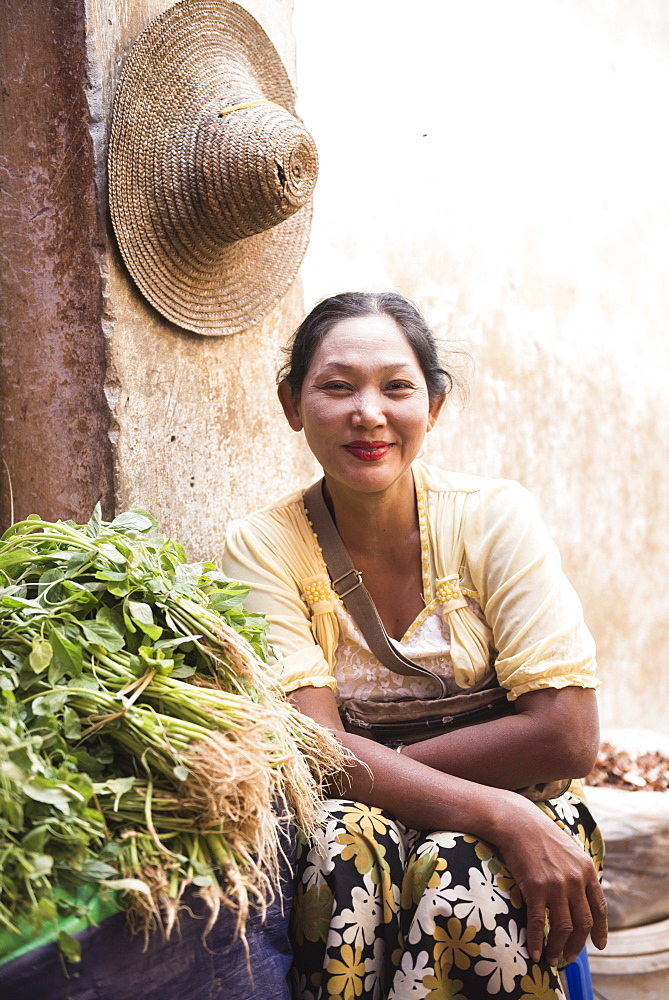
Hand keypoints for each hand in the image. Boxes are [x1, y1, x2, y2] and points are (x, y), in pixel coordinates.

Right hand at [494, 800, 607, 966]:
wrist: (517, 821)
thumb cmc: (540, 834)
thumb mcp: (569, 850)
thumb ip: (579, 871)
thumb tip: (581, 894)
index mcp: (587, 869)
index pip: (599, 908)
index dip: (600, 930)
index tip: (599, 945)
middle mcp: (575, 879)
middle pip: (583, 923)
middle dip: (577, 946)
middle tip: (569, 958)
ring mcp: (556, 884)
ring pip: (563, 928)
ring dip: (558, 948)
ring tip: (552, 958)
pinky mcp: (535, 887)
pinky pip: (539, 922)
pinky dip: (537, 941)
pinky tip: (533, 952)